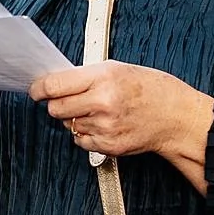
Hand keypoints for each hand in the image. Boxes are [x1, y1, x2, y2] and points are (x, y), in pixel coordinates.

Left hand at [32, 60, 213, 163]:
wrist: (177, 117)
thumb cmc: (151, 89)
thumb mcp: (118, 69)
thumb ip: (85, 76)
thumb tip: (53, 83)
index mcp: (104, 78)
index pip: (54, 86)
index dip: (39, 89)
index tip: (36, 91)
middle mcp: (102, 102)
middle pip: (55, 108)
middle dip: (57, 104)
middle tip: (71, 100)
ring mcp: (105, 126)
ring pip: (67, 125)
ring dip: (75, 119)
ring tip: (98, 111)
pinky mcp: (108, 145)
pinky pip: (80, 140)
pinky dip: (86, 134)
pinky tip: (103, 125)